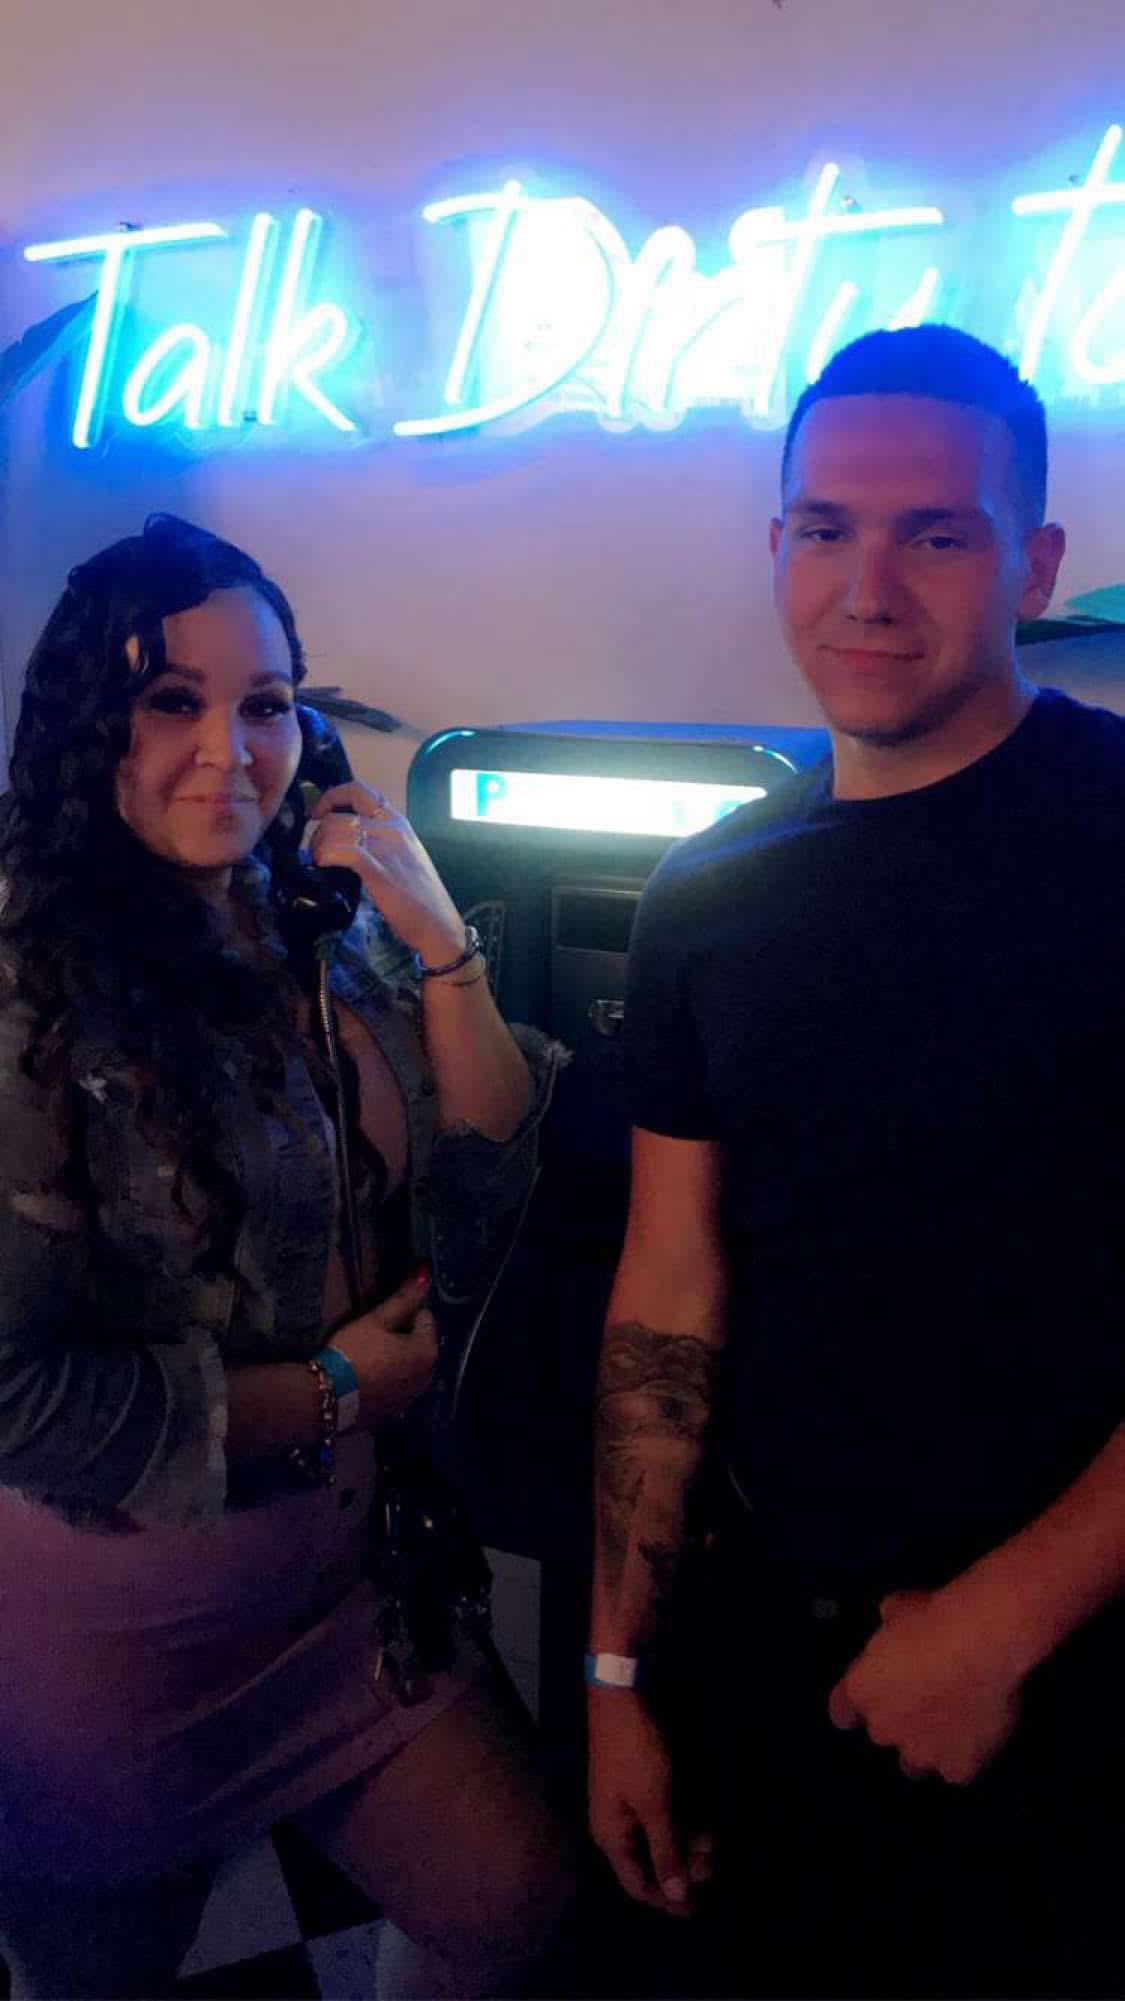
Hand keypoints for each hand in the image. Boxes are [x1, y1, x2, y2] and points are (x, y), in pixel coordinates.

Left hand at [307, 781, 465, 964]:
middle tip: (316, 849)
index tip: (318, 815)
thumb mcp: (403, 856)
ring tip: (319, 862)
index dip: (331, 797)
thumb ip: (380, 842)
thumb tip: (346, 841)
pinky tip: (323, 866)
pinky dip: (325, 855)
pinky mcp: (378, 869)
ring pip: (335, 828)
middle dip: (319, 828)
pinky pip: (341, 850)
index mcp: (398, 822)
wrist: (438, 924)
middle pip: (340, 810)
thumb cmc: (420, 897)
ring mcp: (385, 847)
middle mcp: (392, 827)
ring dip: (318, 845)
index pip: (359, 790)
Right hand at [328, 1269, 437, 1426]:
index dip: (403, 1313)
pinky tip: (367, 1377)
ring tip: (369, 1356)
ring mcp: (412, 1397)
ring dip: (397, 1358)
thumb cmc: (354, 1353)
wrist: (327, 1399)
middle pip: (420, 1343)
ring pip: (409, 1365)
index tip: (380, 1319)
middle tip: (373, 1336)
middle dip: (403, 1336)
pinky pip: (398, 1386)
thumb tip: (426, 1273)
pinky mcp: (396, 1412)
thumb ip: (403, 1298)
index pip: (425, 1317)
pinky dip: (389, 1379)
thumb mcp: (376, 1321)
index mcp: (428, 1351)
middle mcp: (428, 1376)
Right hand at [588, 1690, 713, 1916]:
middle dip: (684, 1865)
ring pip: (663, 1836)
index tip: (697, 1910)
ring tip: (714, 1841)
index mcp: (612, 1836)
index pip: (637, 1884)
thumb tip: (673, 1896)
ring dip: (689, 1841)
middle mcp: (618, 1824)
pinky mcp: (643, 1782)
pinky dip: (685, 1819)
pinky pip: (665, 1814)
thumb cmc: (636, 1753)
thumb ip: (665, 1851)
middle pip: (653, 1860)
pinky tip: (706, 1820)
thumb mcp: (655, 1805)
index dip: (666, 1900)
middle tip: (714, 1865)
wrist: (624, 1695)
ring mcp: (630, 1802)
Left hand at [827, 1583, 1023, 1784]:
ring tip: (952, 1725)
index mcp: (862, 1689)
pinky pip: (956, 1769)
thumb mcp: (898, 1608)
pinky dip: (965, 1756)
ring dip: (927, 1746)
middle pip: (883, 1733)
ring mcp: (920, 1751)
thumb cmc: (932, 1618)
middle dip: (900, 1719)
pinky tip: (979, 1736)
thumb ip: (890, 1623)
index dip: (854, 1705)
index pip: (842, 1711)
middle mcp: (884, 1727)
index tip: (874, 1693)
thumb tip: (893, 1618)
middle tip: (927, 1697)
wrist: (979, 1644)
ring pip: (916, 1762)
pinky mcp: (957, 1766)